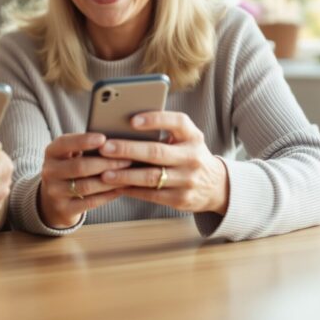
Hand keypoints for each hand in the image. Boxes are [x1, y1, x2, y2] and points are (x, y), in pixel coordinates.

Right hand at [38, 132, 132, 228]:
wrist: (53, 200)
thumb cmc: (70, 169)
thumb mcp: (69, 154)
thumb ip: (84, 146)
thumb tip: (113, 141)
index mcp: (51, 153)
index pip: (65, 143)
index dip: (84, 141)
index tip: (104, 138)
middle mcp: (49, 172)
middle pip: (80, 167)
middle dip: (106, 163)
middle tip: (127, 159)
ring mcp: (55, 192)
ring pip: (87, 186)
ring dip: (110, 180)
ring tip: (128, 175)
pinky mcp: (64, 209)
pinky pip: (90, 202)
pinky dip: (108, 195)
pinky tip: (121, 189)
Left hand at [97, 111, 229, 214]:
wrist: (216, 186)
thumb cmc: (188, 155)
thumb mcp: (185, 139)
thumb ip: (164, 132)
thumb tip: (123, 127)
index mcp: (192, 136)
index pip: (176, 122)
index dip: (155, 119)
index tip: (132, 120)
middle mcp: (193, 157)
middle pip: (157, 152)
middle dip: (128, 150)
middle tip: (105, 148)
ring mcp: (188, 180)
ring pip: (151, 177)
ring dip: (125, 175)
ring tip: (104, 172)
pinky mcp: (181, 199)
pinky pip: (151, 195)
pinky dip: (131, 190)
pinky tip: (116, 186)